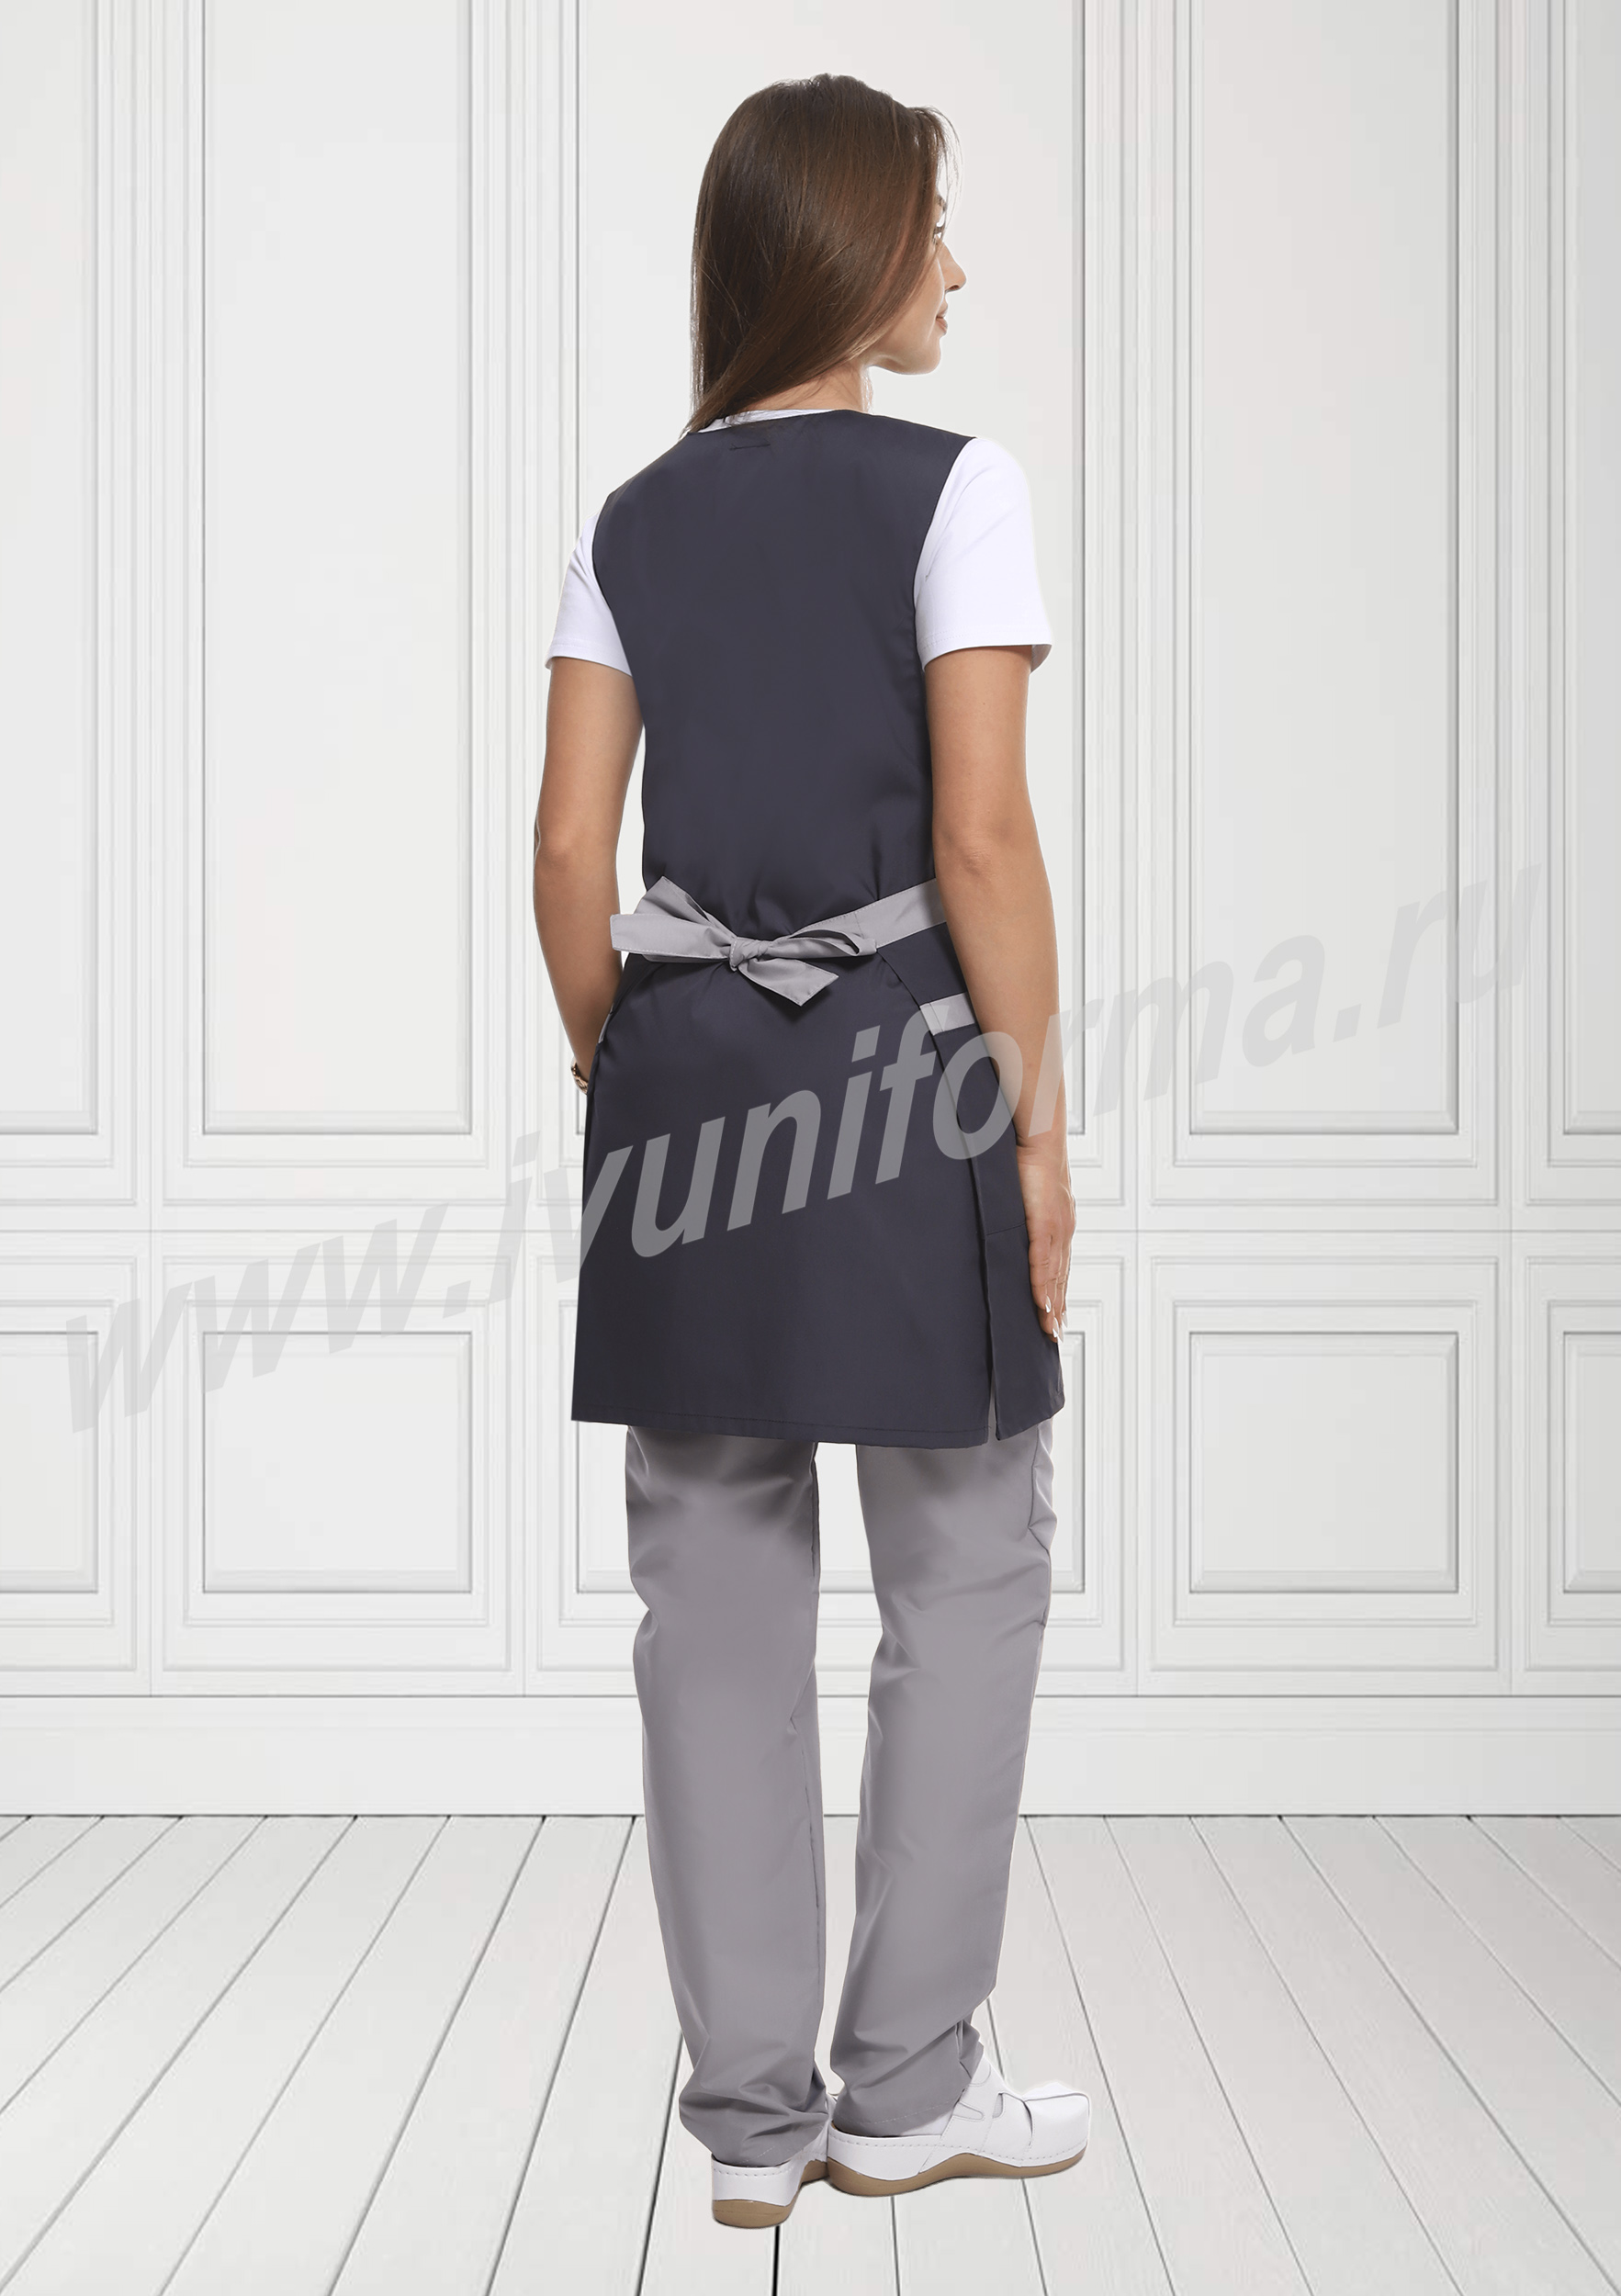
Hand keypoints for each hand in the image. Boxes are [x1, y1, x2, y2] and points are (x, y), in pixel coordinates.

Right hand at [1016, 1137, 1072, 1340]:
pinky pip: (1044, 1264)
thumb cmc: (1028, 1160)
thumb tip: (1007, 1221)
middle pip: (1060, 1279)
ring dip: (1052, 1305)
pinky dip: (1044, 1288)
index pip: (1058, 1267)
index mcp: (1058, 1224)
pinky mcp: (1046, 1225)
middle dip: (1057, 1309)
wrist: (1039, 1138)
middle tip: (1054, 1337)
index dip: (1057, 1293)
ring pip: (1055, 1277)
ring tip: (1049, 1331)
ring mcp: (1056, 1230)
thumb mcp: (1026, 1193)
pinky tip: (1044, 1306)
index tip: (1055, 1316)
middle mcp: (1062, 1232)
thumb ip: (1021, 1212)